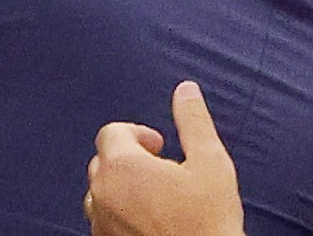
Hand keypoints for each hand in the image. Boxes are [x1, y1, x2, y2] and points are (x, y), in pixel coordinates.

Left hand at [88, 82, 244, 235]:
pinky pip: (103, 219)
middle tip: (163, 171)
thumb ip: (194, 123)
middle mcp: (101, 192)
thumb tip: (186, 90)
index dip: (138, 134)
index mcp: (122, 166)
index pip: (113, 132)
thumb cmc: (210, 223)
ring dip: (122, 187)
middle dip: (130, 158)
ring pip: (100, 191)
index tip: (160, 145)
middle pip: (104, 160)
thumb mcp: (212, 165)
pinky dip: (119, 213)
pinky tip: (149, 219)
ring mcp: (100, 221)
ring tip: (157, 197)